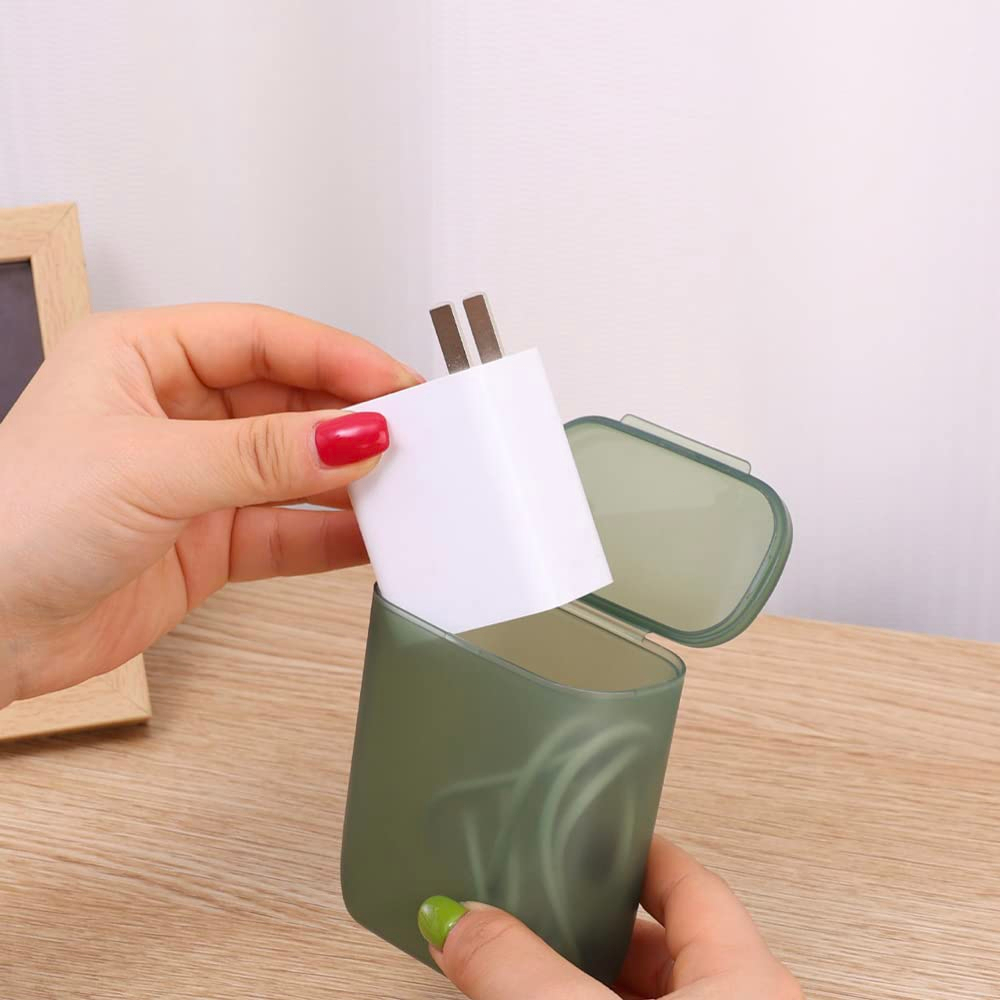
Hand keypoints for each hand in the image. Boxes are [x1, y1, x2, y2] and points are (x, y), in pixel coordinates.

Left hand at [0, 303, 420, 707]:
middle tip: (413, 436)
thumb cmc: (11, 523)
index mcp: (144, 357)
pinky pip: (286, 530)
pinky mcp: (209, 541)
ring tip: (405, 487)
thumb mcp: (147, 468)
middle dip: (349, 421)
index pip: (263, 338)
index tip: (392, 385)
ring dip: (347, 480)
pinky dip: (330, 535)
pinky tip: (370, 535)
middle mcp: (174, 413)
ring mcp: (196, 480)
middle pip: (287, 401)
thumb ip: (260, 454)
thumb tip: (352, 435)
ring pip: (293, 469)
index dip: (334, 358)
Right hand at [417, 835, 802, 999]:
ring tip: (535, 966)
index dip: (631, 849)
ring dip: (591, 980)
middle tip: (537, 906)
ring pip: (651, 995)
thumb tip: (458, 920)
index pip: (686, 878)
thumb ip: (521, 970)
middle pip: (664, 941)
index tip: (588, 829)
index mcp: (746, 976)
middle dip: (595, 924)